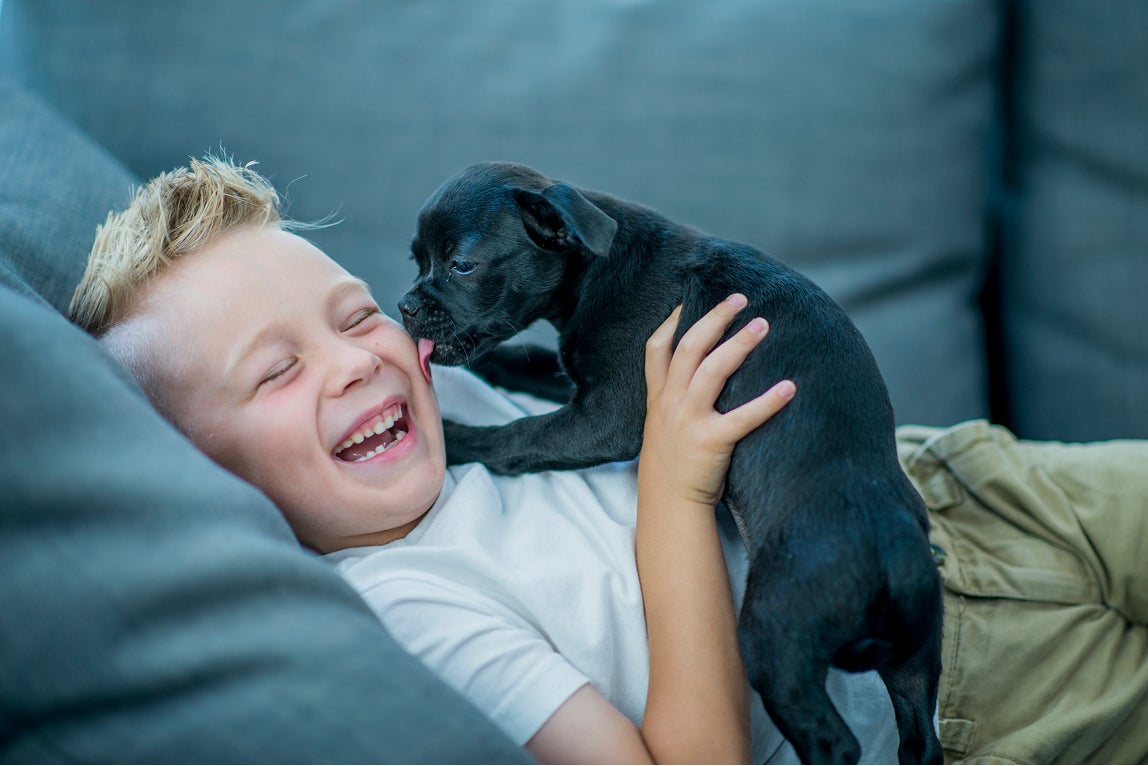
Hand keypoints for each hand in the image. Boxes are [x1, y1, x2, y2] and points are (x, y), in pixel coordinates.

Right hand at [639, 293, 795, 509]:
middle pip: (690, 348)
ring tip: (763, 324)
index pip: (657, 348)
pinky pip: (742, 417)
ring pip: (711, 371)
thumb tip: (701, 371)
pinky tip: (789, 387)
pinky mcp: (710, 442)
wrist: (668, 503)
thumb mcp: (662, 424)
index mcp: (658, 397)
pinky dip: (768, 401)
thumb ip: (674, 396)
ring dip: (739, 344)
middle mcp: (670, 403)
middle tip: (740, 298)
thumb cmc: (673, 462)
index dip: (673, 320)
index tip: (691, 298)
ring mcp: (688, 421)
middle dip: (715, 318)